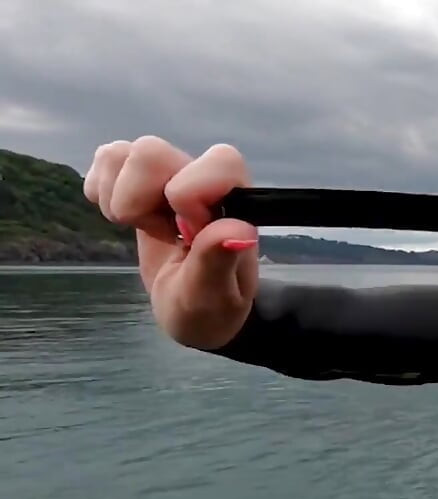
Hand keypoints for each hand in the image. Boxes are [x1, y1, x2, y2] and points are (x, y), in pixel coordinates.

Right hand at [83, 137, 258, 349]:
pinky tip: (127, 220)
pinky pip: (106, 159)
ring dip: (119, 200)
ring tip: (145, 229)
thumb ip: (220, 261)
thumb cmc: (210, 307)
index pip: (218, 162)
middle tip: (162, 235)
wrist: (192, 311)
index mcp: (237, 201)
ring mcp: (169, 173)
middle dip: (139, 201)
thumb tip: (237, 230)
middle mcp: (203, 177)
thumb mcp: (213, 296)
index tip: (188, 236)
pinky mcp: (138, 177)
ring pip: (121, 153)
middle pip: (151, 151)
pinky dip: (102, 193)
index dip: (189, 198)